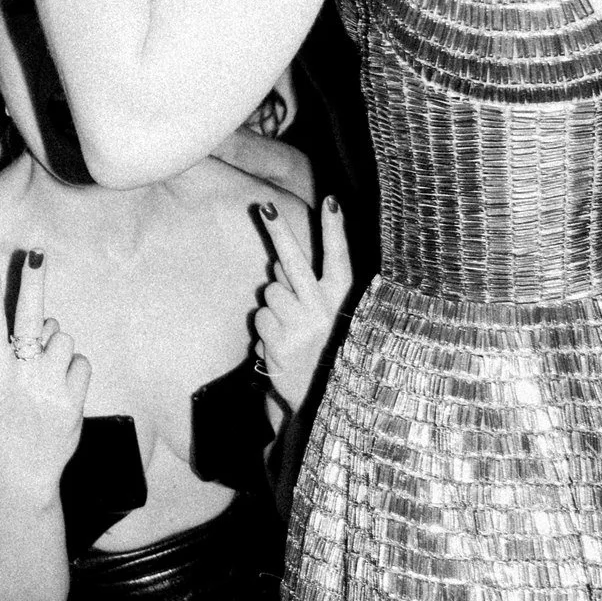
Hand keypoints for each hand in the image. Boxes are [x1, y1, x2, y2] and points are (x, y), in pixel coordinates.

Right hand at [0, 248, 89, 492]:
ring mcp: (46, 387)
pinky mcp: (72, 398)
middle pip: (28, 317)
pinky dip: (75, 372)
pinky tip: (64, 393)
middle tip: (37, 253)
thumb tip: (46, 320)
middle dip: (32, 281)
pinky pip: (81, 362)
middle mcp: (17, 376)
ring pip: (62, 338)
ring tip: (48, 377)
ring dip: (59, 349)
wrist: (23, 470)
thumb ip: (18, 352)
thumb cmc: (10, 420)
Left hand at [254, 196, 352, 413]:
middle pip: (294, 263)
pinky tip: (279, 346)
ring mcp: (300, 326)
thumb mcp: (326, 318)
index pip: (339, 258)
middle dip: (279, 232)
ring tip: (289, 329)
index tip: (331, 200)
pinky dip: (264, 329)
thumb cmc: (325, 351)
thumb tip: (278, 261)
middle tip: (264, 206)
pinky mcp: (278, 342)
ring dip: (272, 306)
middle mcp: (323, 310)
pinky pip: (259, 318)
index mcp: (342, 301)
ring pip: (269, 292)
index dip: (334, 230)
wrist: (319, 400)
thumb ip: (305, 288)